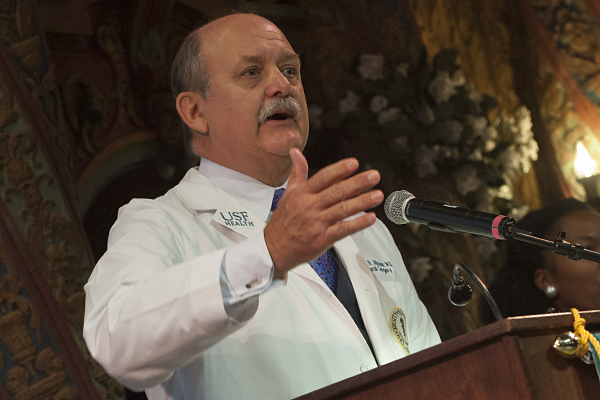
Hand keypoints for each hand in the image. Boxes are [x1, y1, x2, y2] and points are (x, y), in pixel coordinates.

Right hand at [264, 148, 382, 278]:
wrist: (273, 249)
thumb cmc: (282, 222)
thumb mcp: (288, 194)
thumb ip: (297, 172)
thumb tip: (296, 152)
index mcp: (302, 194)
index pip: (323, 177)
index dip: (339, 170)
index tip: (354, 163)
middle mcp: (309, 206)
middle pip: (336, 191)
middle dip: (357, 183)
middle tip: (374, 175)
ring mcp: (316, 223)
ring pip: (342, 209)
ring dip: (362, 202)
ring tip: (377, 195)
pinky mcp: (321, 239)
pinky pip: (343, 230)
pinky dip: (358, 224)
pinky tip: (370, 218)